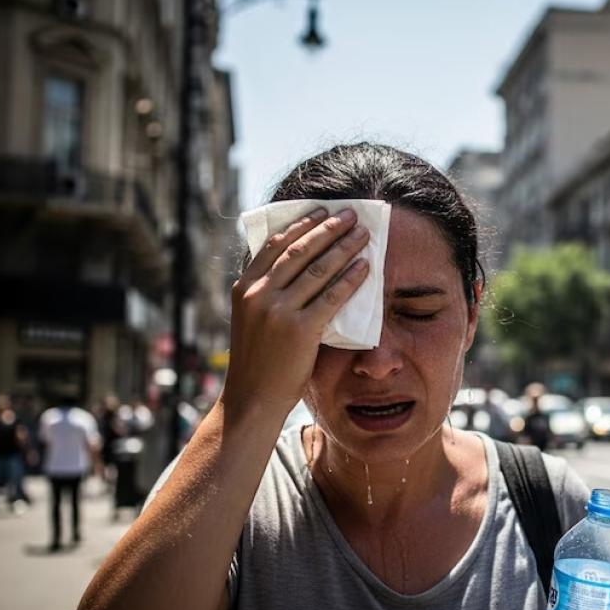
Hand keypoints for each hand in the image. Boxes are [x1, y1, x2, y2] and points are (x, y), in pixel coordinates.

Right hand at [223, 208, 369, 420]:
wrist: (252, 398)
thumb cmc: (258, 360)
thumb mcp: (251, 318)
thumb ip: (267, 292)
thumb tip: (296, 265)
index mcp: (244, 287)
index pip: (275, 244)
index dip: (302, 224)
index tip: (322, 211)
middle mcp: (258, 294)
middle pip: (300, 250)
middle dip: (329, 228)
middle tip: (352, 215)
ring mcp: (277, 311)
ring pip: (318, 269)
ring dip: (345, 247)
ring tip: (364, 235)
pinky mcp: (299, 330)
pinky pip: (332, 296)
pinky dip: (351, 278)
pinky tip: (366, 267)